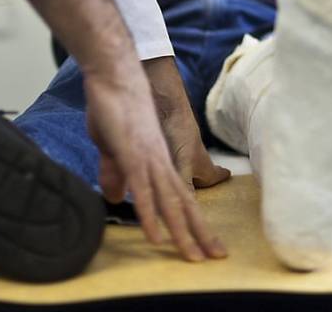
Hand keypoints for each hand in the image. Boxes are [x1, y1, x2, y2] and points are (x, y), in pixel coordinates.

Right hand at [83, 57, 226, 261]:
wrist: (117, 74)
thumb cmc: (115, 106)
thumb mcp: (115, 145)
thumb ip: (118, 171)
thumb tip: (120, 198)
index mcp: (159, 159)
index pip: (181, 196)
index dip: (194, 219)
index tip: (206, 241)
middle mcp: (161, 160)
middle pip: (185, 203)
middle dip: (200, 232)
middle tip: (217, 257)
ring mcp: (149, 158)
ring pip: (170, 201)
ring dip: (182, 232)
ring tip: (195, 257)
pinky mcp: (133, 154)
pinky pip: (145, 191)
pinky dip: (151, 216)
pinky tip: (157, 237)